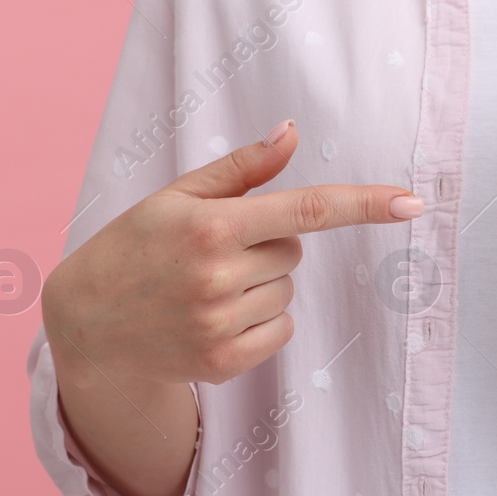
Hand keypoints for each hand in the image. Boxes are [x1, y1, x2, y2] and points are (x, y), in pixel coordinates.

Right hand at [42, 119, 421, 387]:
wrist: (84, 326)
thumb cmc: (136, 247)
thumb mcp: (177, 197)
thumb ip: (241, 169)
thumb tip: (291, 132)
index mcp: (210, 225)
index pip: (305, 210)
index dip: (363, 205)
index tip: (411, 203)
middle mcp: (217, 276)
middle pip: (294, 251)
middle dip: (264, 246)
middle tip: (212, 254)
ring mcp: (219, 323)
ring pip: (287, 290)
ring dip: (259, 285)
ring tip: (205, 287)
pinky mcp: (223, 363)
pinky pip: (281, 328)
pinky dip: (259, 322)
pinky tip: (211, 318)